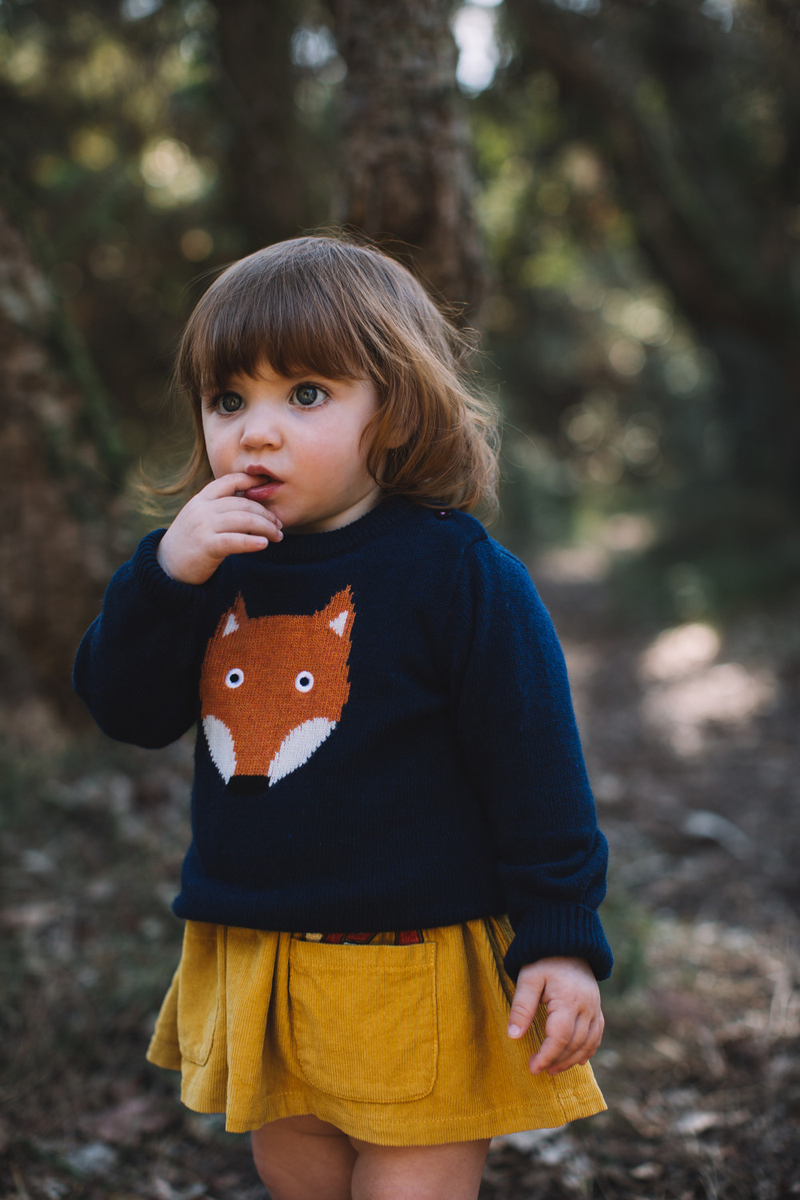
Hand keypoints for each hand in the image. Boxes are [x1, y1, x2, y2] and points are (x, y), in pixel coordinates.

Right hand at [156, 474, 283, 584]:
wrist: (166, 568)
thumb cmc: (190, 543)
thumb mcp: (200, 519)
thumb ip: (220, 509)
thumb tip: (253, 506)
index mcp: (201, 499)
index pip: (230, 481)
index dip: (251, 480)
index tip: (268, 484)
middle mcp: (202, 509)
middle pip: (243, 503)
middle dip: (266, 513)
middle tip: (279, 525)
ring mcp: (203, 526)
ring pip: (244, 520)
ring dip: (266, 528)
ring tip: (277, 536)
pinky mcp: (206, 546)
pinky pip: (234, 540)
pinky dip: (252, 541)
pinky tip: (264, 545)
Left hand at [507, 956, 603, 1075]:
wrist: (567, 942)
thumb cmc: (544, 959)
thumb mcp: (528, 979)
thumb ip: (522, 1007)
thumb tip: (513, 1036)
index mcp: (568, 1001)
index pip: (560, 1038)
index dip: (547, 1056)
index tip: (532, 1067)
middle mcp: (586, 1007)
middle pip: (575, 1044)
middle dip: (558, 1061)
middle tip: (540, 1069)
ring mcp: (594, 1007)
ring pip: (588, 1042)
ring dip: (572, 1059)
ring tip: (554, 1069)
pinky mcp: (597, 1007)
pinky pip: (597, 1034)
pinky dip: (589, 1049)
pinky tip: (579, 1060)